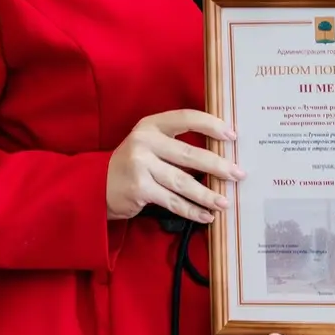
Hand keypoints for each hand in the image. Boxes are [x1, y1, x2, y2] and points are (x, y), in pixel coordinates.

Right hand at [106, 109, 240, 222]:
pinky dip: (192, 210)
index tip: (233, 135)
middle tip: (238, 175)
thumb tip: (220, 155)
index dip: (211, 125)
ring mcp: (140, 166)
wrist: (96, 186)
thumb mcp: (149, 145)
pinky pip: (173, 201)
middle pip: (190, 155)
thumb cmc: (133, 165)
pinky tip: (207, 216)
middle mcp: (144, 142)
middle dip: (218, 166)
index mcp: (150, 125)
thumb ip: (176, 144)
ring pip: (184, 182)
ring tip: (225, 202)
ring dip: (208, 194)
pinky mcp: (139, 189)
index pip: (186, 118)